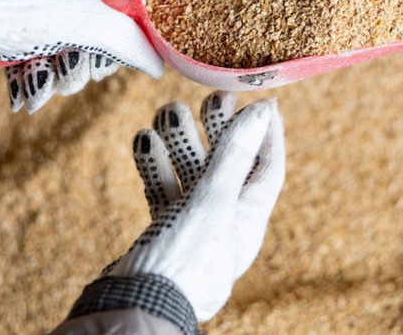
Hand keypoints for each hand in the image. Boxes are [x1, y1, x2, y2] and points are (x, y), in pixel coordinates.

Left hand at [0, 0, 163, 111]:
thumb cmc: (28, 10)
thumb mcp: (91, 28)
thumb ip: (131, 44)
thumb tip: (159, 64)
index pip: (124, 3)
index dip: (117, 41)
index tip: (101, 68)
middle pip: (90, 22)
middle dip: (79, 61)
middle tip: (66, 81)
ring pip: (58, 31)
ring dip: (53, 67)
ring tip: (38, 88)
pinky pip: (29, 30)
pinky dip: (28, 59)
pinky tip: (21, 84)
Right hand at [106, 91, 285, 321]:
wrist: (134, 305)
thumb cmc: (183, 260)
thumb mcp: (212, 200)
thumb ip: (234, 155)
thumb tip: (262, 112)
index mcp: (247, 219)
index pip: (267, 167)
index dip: (267, 133)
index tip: (260, 100)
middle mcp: (224, 221)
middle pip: (226, 164)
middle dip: (217, 129)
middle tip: (209, 97)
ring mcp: (192, 226)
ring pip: (190, 173)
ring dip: (180, 141)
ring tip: (166, 110)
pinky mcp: (164, 230)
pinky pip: (164, 188)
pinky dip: (156, 164)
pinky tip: (144, 140)